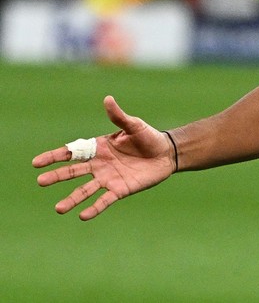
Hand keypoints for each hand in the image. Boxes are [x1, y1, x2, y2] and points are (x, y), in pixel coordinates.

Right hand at [33, 96, 174, 219]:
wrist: (166, 154)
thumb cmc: (148, 137)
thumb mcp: (134, 125)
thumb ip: (119, 117)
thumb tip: (108, 99)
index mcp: (98, 148)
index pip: (71, 153)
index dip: (54, 157)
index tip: (36, 163)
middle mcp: (99, 165)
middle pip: (73, 172)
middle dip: (57, 177)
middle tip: (41, 181)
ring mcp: (108, 179)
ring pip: (85, 190)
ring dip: (72, 199)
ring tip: (59, 209)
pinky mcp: (120, 190)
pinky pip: (104, 200)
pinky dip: (94, 208)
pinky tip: (83, 216)